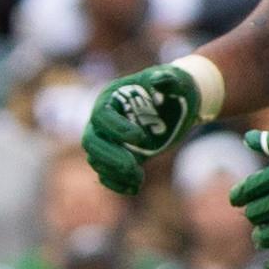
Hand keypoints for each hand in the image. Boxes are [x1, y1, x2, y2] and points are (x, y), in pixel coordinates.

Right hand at [85, 62, 212, 195]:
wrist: (177, 104)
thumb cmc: (173, 87)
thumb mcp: (174, 80)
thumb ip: (167, 79)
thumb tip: (160, 80)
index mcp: (112, 98)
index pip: (101, 115)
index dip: (116, 128)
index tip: (140, 138)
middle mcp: (104, 120)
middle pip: (92, 142)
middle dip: (110, 156)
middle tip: (134, 167)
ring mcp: (109, 140)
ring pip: (96, 160)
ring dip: (114, 172)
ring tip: (139, 179)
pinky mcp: (118, 156)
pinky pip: (106, 173)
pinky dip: (116, 183)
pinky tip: (133, 188)